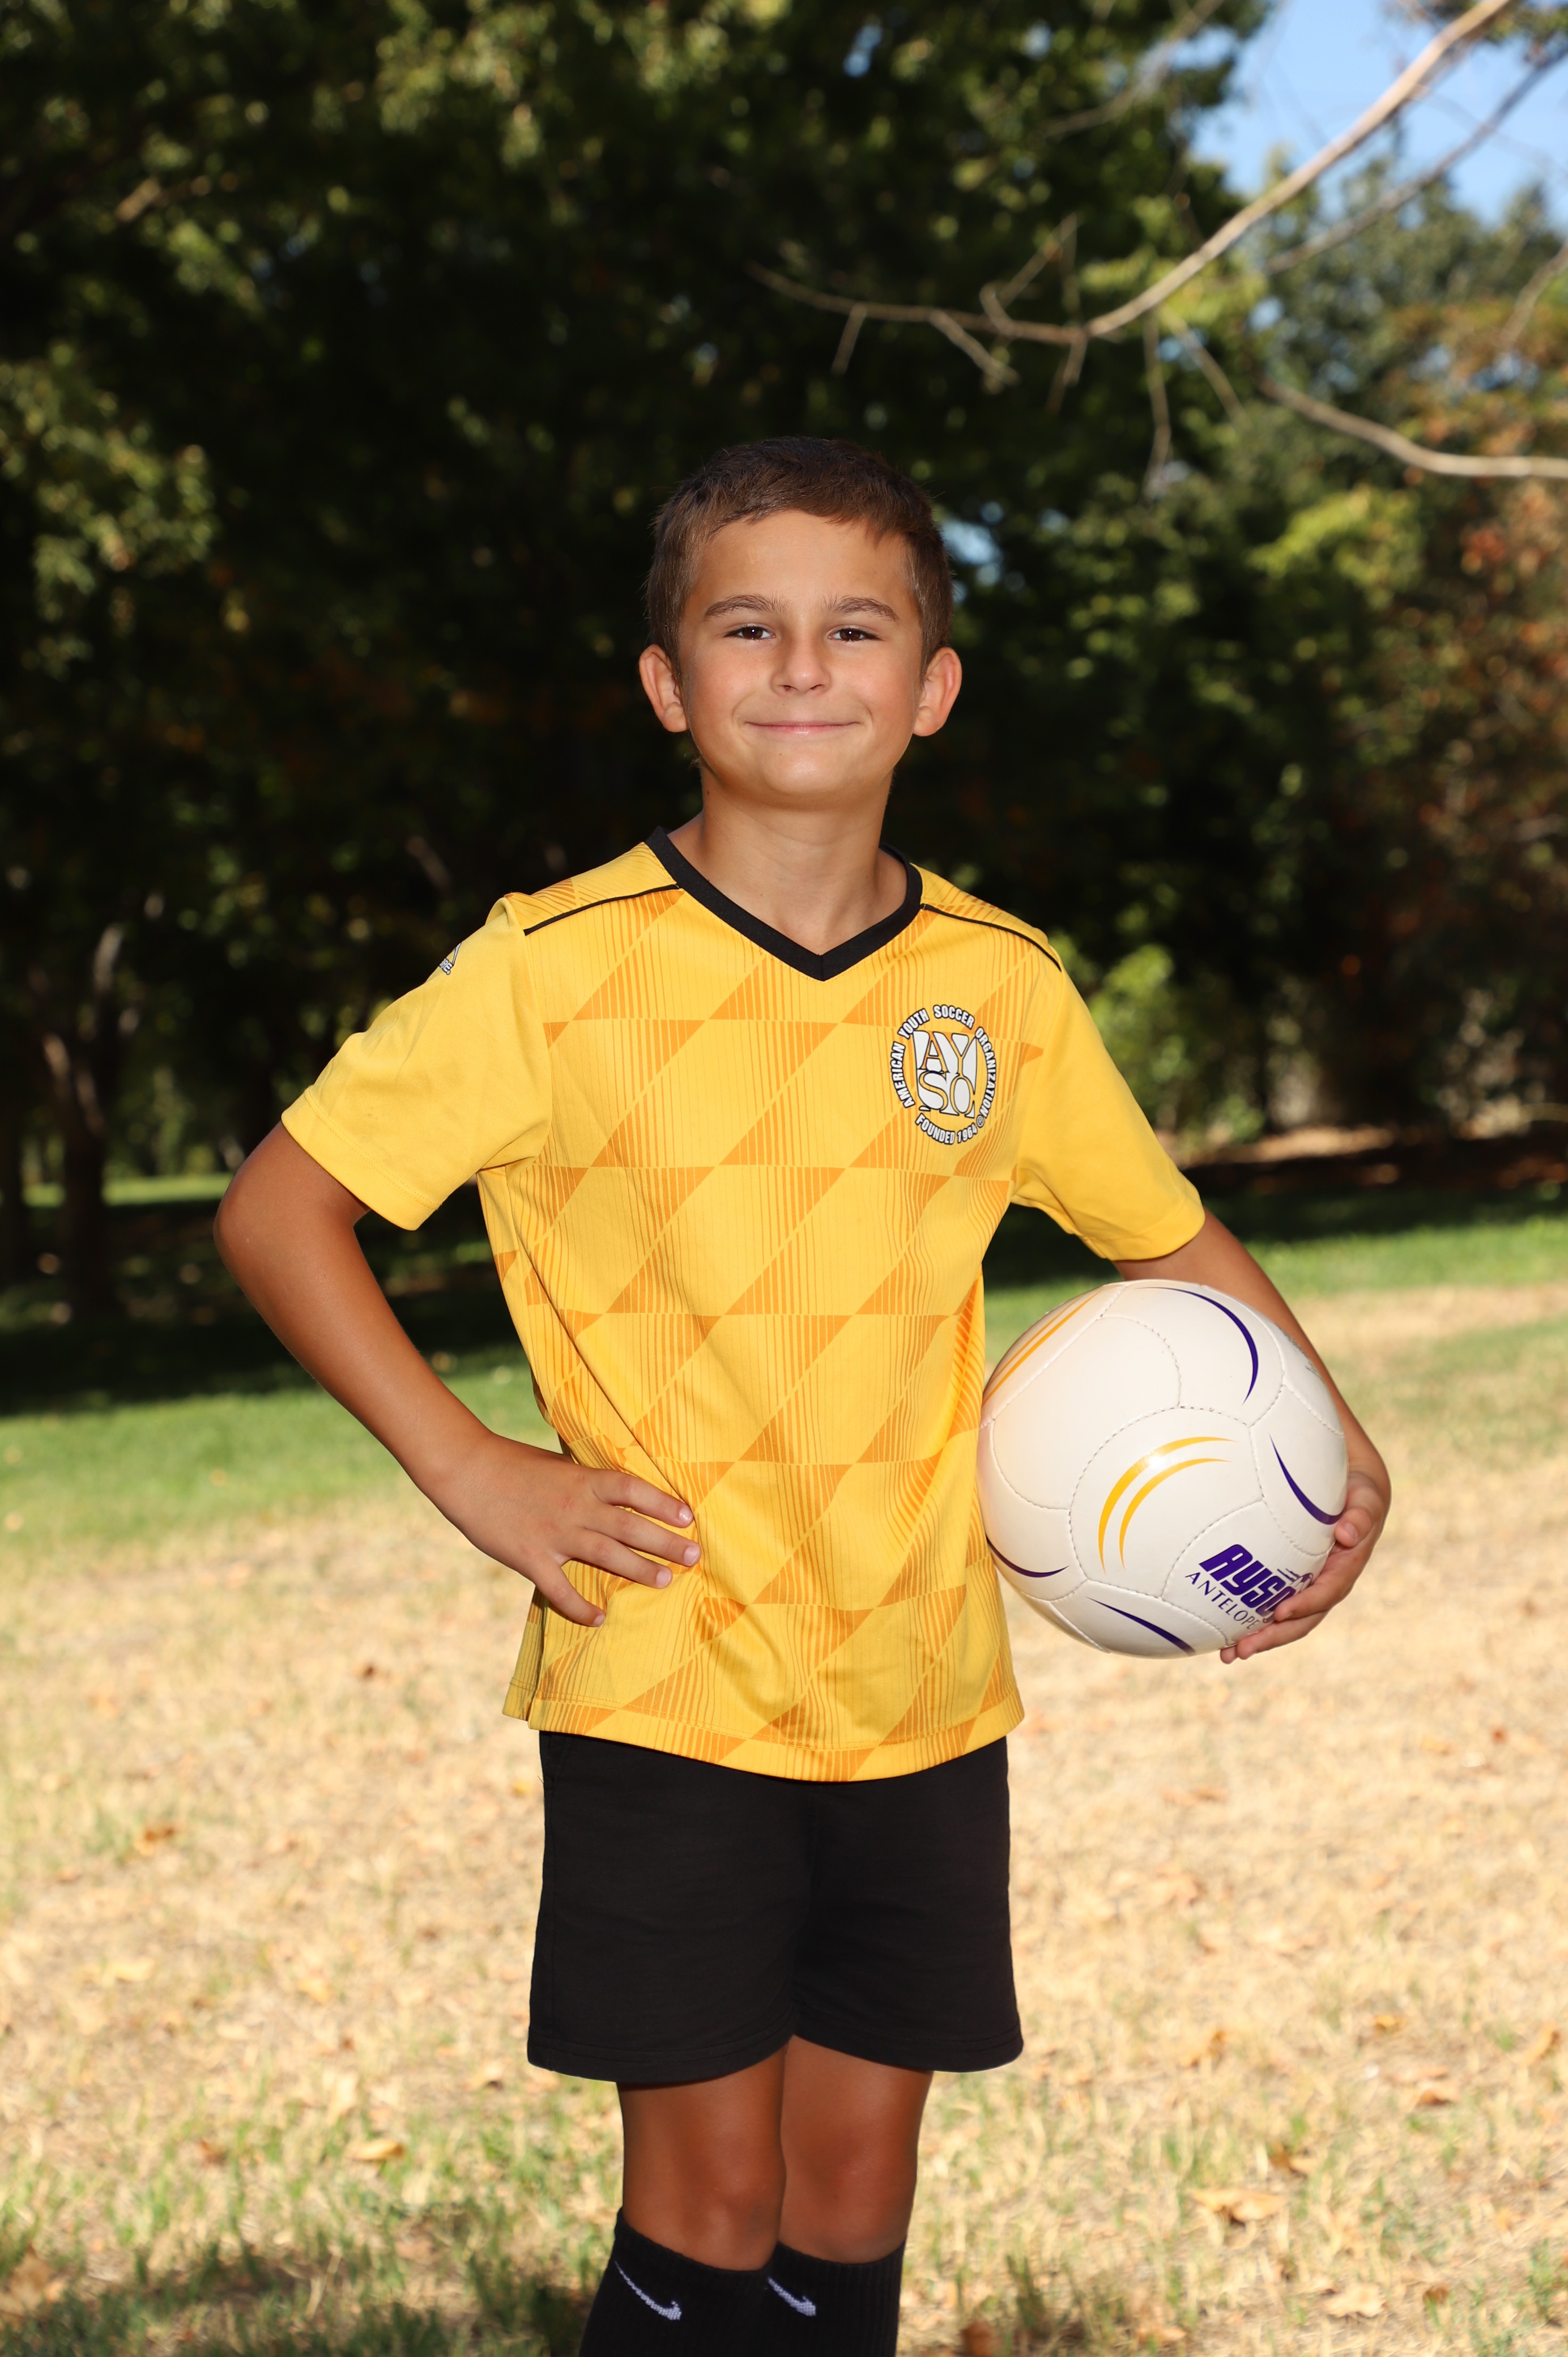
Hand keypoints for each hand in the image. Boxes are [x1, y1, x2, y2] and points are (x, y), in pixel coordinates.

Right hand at [426, 1431, 697, 1627]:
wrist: (467, 1471)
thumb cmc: (512, 1463)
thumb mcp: (556, 1465)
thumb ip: (585, 1482)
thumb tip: (613, 1492)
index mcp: (582, 1479)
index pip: (633, 1490)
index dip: (663, 1503)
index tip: (688, 1517)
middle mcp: (575, 1507)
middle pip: (630, 1526)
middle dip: (665, 1542)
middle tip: (693, 1556)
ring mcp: (554, 1534)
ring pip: (607, 1555)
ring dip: (638, 1569)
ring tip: (664, 1582)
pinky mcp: (530, 1558)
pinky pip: (560, 1589)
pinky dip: (580, 1607)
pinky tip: (598, 1619)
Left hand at [1220, 1462, 1387, 1663]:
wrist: (1356, 1495)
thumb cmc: (1360, 1496)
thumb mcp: (1366, 1501)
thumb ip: (1360, 1517)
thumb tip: (1347, 1534)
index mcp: (1345, 1570)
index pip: (1326, 1593)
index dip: (1305, 1605)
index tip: (1280, 1613)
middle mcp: (1327, 1585)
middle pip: (1301, 1620)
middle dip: (1273, 1637)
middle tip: (1242, 1650)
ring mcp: (1309, 1587)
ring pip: (1285, 1621)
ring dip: (1258, 1639)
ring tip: (1227, 1654)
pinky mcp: (1293, 1583)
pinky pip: (1273, 1605)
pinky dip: (1252, 1621)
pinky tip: (1224, 1632)